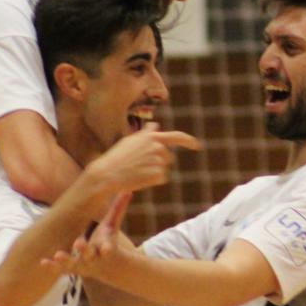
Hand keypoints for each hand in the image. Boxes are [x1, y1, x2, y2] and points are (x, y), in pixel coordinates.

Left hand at [43, 191, 130, 276]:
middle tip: (79, 244)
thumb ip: (118, 208)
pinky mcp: (71, 269)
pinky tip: (42, 262)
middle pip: (89, 254)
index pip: (107, 247)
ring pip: (73, 263)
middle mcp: (94, 257)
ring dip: (65, 259)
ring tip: (58, 255)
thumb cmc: (107, 239)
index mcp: (104, 247)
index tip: (106, 249)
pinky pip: (60, 269)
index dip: (107, 248)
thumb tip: (128, 190)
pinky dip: (52, 266)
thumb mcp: (113, 225)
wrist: (104, 266)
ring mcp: (82, 264)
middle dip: (84, 250)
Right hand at [84, 122, 200, 198]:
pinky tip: (140, 178)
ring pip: (163, 168)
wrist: (108, 174)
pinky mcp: (158, 175)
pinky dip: (152, 180)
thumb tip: (155, 125)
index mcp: (152, 137)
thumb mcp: (131, 140)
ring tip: (137, 171)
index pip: (176, 136)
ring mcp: (159, 161)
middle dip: (158, 162)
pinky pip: (161, 178)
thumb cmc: (117, 157)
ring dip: (153, 171)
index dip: (188, 141)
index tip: (197, 146)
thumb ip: (146, 134)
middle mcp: (158, 147)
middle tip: (139, 165)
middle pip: (168, 157)